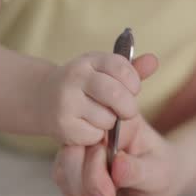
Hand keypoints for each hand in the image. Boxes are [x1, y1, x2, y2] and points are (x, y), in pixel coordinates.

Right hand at [41, 52, 157, 144]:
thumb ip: (131, 70)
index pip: (122, 67)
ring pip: (107, 119)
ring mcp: (67, 101)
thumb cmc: (83, 85)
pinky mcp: (63, 125)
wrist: (41, 98)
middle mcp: (76, 77)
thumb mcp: (104, 72)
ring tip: (99, 116)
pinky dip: (97, 135)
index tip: (133, 89)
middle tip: (125, 111)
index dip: (133, 82)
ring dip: (110, 123)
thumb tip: (154, 62)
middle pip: (116, 95)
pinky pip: (95, 135)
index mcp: (89, 60)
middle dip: (128, 107)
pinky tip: (87, 126)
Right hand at [53, 115, 187, 195]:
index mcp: (117, 123)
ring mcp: (82, 150)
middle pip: (70, 155)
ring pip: (63, 172)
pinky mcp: (75, 169)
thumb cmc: (163, 171)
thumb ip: (138, 170)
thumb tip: (118, 167)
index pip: (92, 138)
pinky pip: (64, 186)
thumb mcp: (159, 172)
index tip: (110, 193)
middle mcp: (94, 132)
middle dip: (86, 185)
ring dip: (81, 195)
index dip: (95, 168)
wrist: (160, 182)